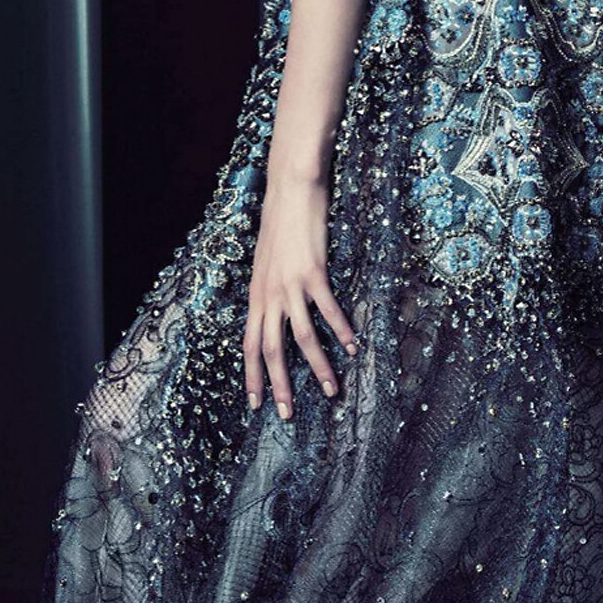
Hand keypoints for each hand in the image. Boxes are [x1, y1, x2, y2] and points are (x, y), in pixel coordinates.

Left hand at [243, 171, 358, 420]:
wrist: (289, 187)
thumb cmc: (280, 221)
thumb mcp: (267, 260)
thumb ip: (270, 286)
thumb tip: (275, 307)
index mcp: (256, 294)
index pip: (249, 343)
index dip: (252, 375)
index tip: (256, 404)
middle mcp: (269, 293)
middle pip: (271, 349)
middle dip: (280, 385)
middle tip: (288, 415)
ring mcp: (289, 283)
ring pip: (302, 336)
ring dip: (318, 365)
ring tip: (332, 389)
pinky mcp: (312, 271)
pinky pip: (327, 309)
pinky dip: (341, 329)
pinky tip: (353, 345)